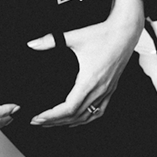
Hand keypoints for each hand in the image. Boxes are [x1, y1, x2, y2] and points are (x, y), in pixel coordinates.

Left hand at [26, 0, 143, 126]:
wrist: (125, 32)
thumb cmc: (102, 34)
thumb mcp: (74, 36)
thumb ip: (51, 40)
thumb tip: (31, 44)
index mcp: (89, 81)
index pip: (69, 108)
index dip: (52, 116)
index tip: (37, 117)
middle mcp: (99, 90)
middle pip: (75, 116)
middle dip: (54, 121)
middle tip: (37, 122)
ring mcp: (106, 91)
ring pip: (87, 116)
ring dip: (69, 122)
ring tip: (52, 123)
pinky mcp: (111, 89)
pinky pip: (99, 111)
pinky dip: (86, 119)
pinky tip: (78, 120)